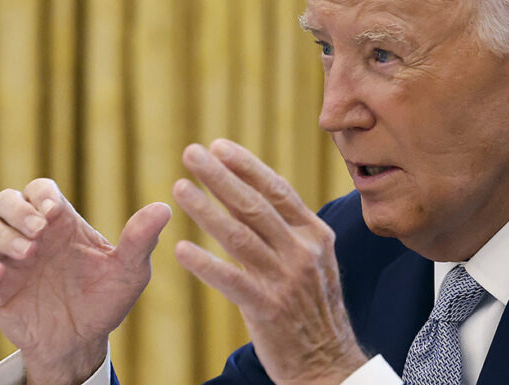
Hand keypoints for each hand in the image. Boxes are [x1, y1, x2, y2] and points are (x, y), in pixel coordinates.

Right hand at [0, 178, 170, 384]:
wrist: (83, 342)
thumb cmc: (106, 300)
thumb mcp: (129, 271)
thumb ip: (141, 239)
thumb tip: (164, 207)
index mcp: (62, 224)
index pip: (40, 189)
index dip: (41, 194)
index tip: (54, 211)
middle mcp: (33, 236)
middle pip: (6, 200)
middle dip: (18, 209)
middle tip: (40, 230)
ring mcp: (12, 260)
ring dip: (3, 234)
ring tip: (30, 253)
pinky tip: (1, 273)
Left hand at [174, 140, 367, 384]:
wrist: (328, 363)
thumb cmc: (313, 308)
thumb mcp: (311, 260)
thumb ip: (284, 228)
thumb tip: (247, 192)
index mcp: (315, 234)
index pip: (277, 190)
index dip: (246, 166)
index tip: (218, 145)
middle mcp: (303, 252)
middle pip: (255, 205)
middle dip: (221, 176)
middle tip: (191, 154)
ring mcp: (287, 280)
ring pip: (240, 236)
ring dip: (207, 210)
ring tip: (180, 188)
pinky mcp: (268, 309)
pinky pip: (231, 280)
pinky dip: (205, 264)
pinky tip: (182, 250)